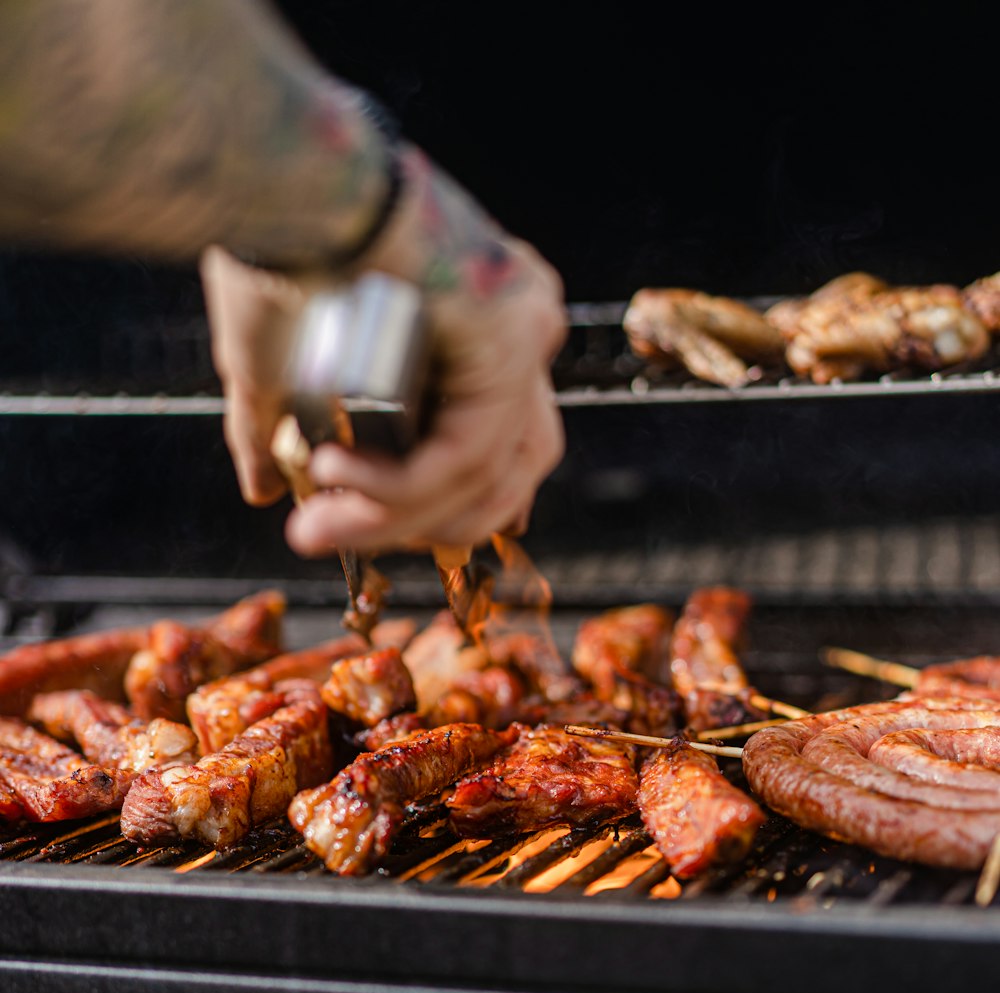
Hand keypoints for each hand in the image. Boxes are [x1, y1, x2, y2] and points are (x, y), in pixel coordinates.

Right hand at [202, 149, 566, 555]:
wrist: (279, 182)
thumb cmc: (275, 248)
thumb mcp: (275, 363)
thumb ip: (277, 430)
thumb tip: (262, 490)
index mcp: (483, 329)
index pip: (491, 455)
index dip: (433, 514)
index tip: (354, 530)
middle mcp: (518, 329)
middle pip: (504, 475)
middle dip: (420, 527)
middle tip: (334, 535)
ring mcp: (523, 333)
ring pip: (481, 475)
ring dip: (394, 518)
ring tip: (318, 524)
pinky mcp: (509, 341)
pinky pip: (465, 452)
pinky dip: (398, 486)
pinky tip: (336, 480)